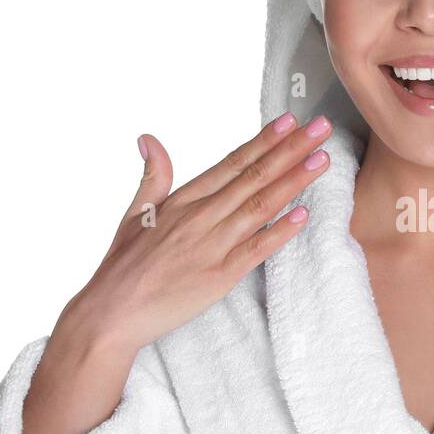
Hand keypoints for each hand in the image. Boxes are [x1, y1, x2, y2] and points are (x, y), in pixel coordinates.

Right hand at [67, 111, 333, 353]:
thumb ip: (152, 176)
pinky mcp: (220, 276)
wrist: (111, 312)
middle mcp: (200, 217)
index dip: (264, 141)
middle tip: (320, 128)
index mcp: (184, 200)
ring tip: (321, 161)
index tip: (289, 121)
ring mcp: (212, 245)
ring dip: (293, 181)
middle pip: (254, 177)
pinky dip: (281, 231)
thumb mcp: (134, 213)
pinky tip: (304, 214)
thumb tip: (148, 138)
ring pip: (260, 206)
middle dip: (291, 150)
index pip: (233, 163)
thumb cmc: (123, 266)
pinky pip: (257, 249)